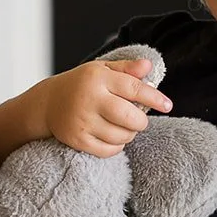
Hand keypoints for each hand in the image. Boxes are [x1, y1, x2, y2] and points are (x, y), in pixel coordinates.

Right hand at [43, 57, 172, 156]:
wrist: (48, 103)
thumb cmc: (82, 84)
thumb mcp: (102, 70)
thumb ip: (126, 69)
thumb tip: (149, 66)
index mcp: (98, 78)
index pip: (134, 88)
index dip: (154, 98)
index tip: (168, 105)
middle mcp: (89, 99)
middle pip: (129, 117)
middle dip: (141, 121)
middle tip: (138, 118)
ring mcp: (82, 121)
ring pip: (122, 136)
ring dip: (129, 134)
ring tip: (123, 126)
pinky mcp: (77, 140)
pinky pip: (109, 150)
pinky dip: (117, 146)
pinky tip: (113, 136)